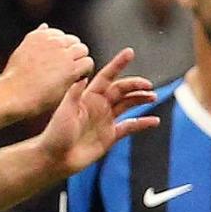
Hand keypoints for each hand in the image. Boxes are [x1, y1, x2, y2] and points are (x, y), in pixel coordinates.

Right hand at [1, 25, 92, 118]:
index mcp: (38, 36)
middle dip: (73, 54)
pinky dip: (85, 72)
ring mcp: (61, 53)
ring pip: (83, 50)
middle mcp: (51, 40)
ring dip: (80, 62)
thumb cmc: (15, 80)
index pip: (61, 36)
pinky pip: (88, 63)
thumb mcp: (22, 51)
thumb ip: (36, 39)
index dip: (62, 50)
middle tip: (66, 71)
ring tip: (72, 76)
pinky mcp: (69, 67)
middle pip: (74, 41)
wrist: (12, 95)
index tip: (56, 64)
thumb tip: (45, 26)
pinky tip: (74, 81)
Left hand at [37, 48, 155, 177]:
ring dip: (140, 99)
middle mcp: (99, 106)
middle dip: (135, 85)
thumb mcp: (64, 111)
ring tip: (153, 96)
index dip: (118, 64)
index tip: (130, 52)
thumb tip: (84, 75)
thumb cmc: (56, 134)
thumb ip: (74, 94)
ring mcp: (105, 120)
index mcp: (88, 97)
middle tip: (148, 84)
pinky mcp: (110, 136)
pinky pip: (130, 127)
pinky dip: (142, 123)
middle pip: (121, 90)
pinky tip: (154, 121)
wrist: (56, 158)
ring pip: (128, 105)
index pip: (107, 76)